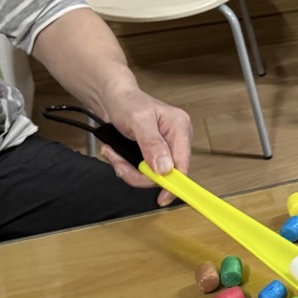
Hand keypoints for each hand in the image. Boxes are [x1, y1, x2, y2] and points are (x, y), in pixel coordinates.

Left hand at [99, 85, 192, 205]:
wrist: (114, 99)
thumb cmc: (127, 103)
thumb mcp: (138, 121)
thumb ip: (152, 144)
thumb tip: (165, 168)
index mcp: (179, 127)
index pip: (183, 163)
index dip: (174, 182)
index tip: (163, 198)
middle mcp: (177, 139)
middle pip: (165, 173)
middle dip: (138, 173)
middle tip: (119, 163)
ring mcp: (166, 148)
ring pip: (152, 175)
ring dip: (129, 170)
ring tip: (114, 155)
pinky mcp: (155, 154)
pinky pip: (144, 172)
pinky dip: (128, 168)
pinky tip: (118, 155)